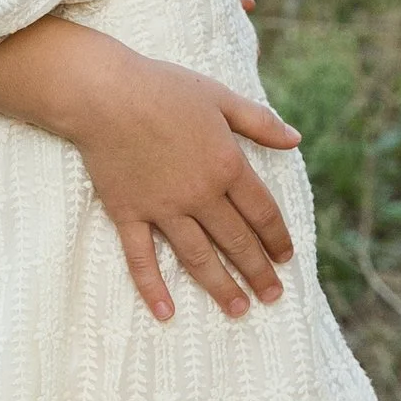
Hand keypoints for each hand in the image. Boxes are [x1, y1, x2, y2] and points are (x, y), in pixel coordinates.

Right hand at [0, 22, 300, 322]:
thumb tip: (296, 139)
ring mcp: (163, 208)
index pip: (262, 212)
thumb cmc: (163, 88)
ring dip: (220, 286)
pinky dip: (153, 286)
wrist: (104, 94)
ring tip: (238, 310)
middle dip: (258, 272)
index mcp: (227, 164)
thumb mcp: (220, 97)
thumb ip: (259, 122)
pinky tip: (166, 313)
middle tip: (272, 296)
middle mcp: (200, 194)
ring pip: (198, 257)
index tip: (286, 258)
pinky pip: (142, 257)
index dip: (277, 237)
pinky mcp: (129, 213)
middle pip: (237, 241)